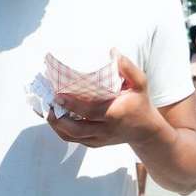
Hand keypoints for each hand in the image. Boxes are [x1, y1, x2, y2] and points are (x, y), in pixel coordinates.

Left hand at [48, 52, 164, 147]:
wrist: (146, 131)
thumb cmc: (140, 103)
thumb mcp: (140, 83)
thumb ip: (128, 67)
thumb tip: (112, 51)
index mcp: (115, 114)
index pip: (90, 112)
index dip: (72, 104)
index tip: (58, 95)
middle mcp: (106, 130)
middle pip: (77, 130)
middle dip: (59, 119)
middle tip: (49, 104)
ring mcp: (100, 139)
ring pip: (73, 138)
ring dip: (57, 127)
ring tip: (48, 112)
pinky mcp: (96, 144)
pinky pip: (76, 141)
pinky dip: (63, 132)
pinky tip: (56, 120)